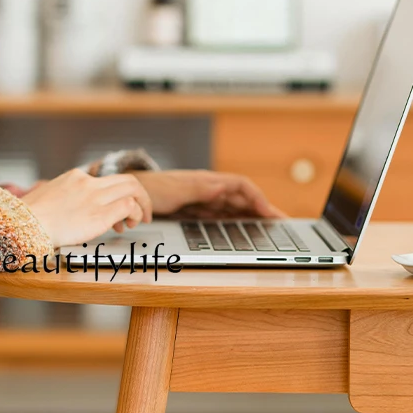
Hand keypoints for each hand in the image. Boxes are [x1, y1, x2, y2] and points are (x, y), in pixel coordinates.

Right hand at [21, 168, 152, 248]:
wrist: (24, 225)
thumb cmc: (28, 219)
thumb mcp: (45, 199)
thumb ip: (60, 200)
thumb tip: (62, 211)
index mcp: (74, 177)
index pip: (105, 180)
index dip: (116, 195)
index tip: (117, 211)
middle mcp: (87, 182)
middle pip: (126, 179)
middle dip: (139, 195)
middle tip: (142, 212)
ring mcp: (95, 196)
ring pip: (133, 188)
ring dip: (142, 204)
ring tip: (139, 220)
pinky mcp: (100, 213)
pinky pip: (129, 206)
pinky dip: (136, 214)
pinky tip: (130, 225)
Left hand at [132, 169, 285, 218]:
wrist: (131, 193)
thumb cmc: (151, 189)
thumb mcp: (176, 190)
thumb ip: (200, 189)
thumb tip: (223, 188)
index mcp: (207, 182)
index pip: (241, 186)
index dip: (258, 198)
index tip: (269, 213)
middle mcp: (208, 190)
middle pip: (242, 199)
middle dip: (262, 210)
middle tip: (280, 224)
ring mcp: (203, 200)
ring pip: (233, 209)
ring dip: (251, 218)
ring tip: (268, 230)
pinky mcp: (196, 210)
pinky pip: (221, 216)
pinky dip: (235, 223)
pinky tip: (242, 231)